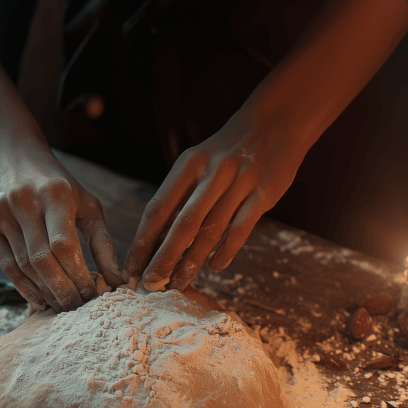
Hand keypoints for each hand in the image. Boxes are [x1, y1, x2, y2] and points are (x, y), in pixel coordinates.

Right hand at [0, 142, 122, 310]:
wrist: (7, 152)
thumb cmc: (56, 182)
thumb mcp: (85, 203)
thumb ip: (102, 242)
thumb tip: (116, 282)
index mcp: (54, 194)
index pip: (64, 245)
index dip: (78, 276)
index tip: (93, 295)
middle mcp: (24, 202)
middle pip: (42, 260)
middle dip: (62, 290)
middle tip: (77, 308)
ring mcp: (1, 213)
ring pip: (23, 266)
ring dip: (44, 292)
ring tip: (62, 306)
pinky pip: (6, 265)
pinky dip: (24, 288)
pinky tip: (40, 300)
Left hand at [123, 105, 308, 291]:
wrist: (275, 122)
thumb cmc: (227, 152)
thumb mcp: (198, 163)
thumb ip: (180, 196)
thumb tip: (155, 241)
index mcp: (189, 164)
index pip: (158, 208)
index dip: (143, 241)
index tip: (131, 267)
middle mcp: (213, 172)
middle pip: (182, 224)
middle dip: (163, 259)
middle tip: (151, 284)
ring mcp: (240, 182)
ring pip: (211, 231)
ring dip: (192, 262)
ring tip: (178, 284)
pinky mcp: (264, 193)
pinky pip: (241, 229)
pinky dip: (226, 251)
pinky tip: (214, 268)